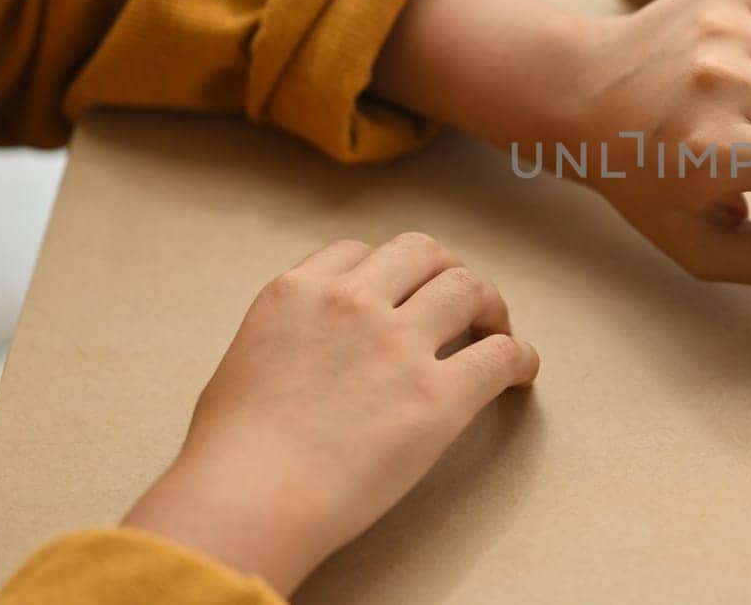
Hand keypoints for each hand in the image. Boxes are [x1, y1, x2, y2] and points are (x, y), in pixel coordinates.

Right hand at [122, 234, 539, 594]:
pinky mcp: (438, 396)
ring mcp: (399, 344)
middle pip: (422, 252)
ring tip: (497, 330)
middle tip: (461, 303)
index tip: (402, 290)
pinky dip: (519, 357)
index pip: (359, 251)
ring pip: (468, 287)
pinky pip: (500, 356)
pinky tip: (521, 372)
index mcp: (299, 291)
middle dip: (445, 270)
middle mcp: (353, 302)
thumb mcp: (243, 361)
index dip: (389, 269)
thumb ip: (288, 335)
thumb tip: (311, 347)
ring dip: (490, 305)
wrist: (247, 498)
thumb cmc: (229, 452)